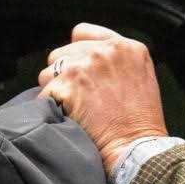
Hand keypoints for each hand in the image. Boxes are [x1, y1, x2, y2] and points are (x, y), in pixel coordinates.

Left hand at [38, 24, 168, 174]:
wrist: (136, 151)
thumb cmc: (140, 125)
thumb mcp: (141, 79)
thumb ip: (115, 62)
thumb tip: (84, 60)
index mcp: (125, 47)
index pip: (81, 33)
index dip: (75, 52)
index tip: (79, 71)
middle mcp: (104, 52)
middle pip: (60, 54)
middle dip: (64, 76)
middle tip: (80, 100)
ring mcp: (84, 67)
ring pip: (47, 73)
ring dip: (55, 92)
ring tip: (75, 111)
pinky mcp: (67, 86)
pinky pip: (43, 95)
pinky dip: (49, 110)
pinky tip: (67, 120)